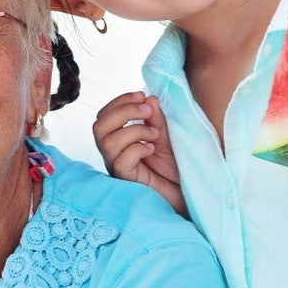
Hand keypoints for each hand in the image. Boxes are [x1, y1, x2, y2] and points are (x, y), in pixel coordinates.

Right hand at [93, 91, 186, 214]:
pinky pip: (121, 162)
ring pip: (107, 142)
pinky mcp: (127, 181)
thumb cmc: (175, 167)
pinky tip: (152, 150)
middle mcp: (114, 154)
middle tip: (148, 111)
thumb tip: (148, 97)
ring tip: (155, 135)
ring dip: (135, 130)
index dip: (120, 101)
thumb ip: (156, 118)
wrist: (189, 192)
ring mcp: (118, 168)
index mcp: (119, 140)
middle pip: (98, 126)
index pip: (105, 116)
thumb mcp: (165, 136)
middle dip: (123, 111)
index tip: (142, 96)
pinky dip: (138, 149)